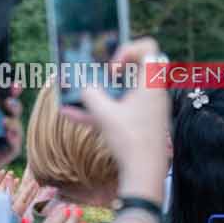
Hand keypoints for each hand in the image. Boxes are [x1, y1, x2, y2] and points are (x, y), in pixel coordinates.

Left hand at [0, 84, 25, 168]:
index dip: (2, 89)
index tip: (5, 78)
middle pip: (9, 110)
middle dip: (14, 98)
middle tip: (13, 90)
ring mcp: (1, 141)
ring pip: (15, 125)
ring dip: (14, 117)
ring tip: (7, 113)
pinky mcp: (5, 155)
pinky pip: (15, 145)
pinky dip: (15, 136)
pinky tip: (9, 131)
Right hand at [61, 37, 170, 200]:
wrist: (145, 175)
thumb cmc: (130, 141)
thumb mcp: (104, 114)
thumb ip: (90, 94)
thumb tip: (81, 85)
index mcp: (151, 83)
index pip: (148, 47)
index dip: (127, 49)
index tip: (113, 69)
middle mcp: (153, 92)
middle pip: (134, 67)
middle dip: (110, 70)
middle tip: (99, 78)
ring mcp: (149, 108)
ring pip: (123, 90)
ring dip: (100, 91)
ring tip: (74, 94)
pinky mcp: (142, 123)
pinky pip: (120, 110)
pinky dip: (101, 111)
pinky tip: (70, 114)